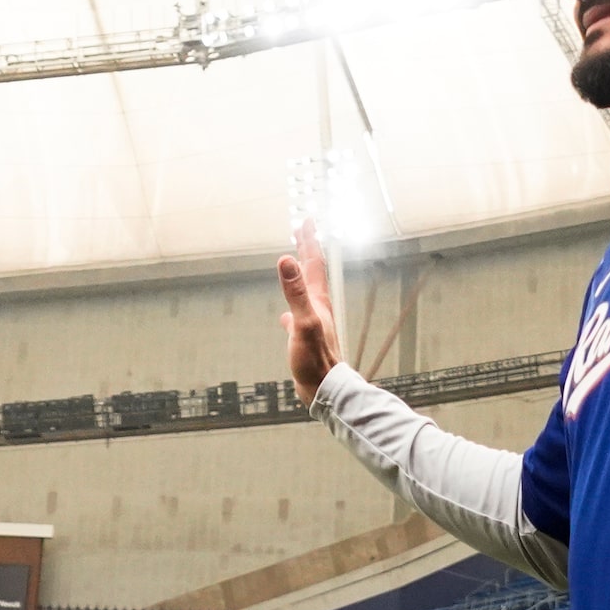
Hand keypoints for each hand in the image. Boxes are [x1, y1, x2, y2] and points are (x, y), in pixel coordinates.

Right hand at [277, 220, 344, 406]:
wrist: (325, 390)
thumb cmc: (315, 360)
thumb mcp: (303, 323)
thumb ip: (295, 292)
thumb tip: (285, 259)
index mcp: (317, 301)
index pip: (313, 263)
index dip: (309, 241)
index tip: (306, 220)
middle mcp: (318, 308)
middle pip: (312, 272)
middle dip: (307, 250)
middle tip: (301, 230)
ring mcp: (313, 322)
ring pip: (306, 291)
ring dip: (300, 274)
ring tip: (294, 264)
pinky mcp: (306, 338)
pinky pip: (298, 315)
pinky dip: (291, 308)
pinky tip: (284, 317)